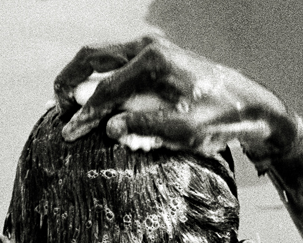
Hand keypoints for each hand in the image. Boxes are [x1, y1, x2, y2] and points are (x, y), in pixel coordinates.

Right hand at [55, 36, 298, 161]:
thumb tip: (109, 127)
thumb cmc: (218, 119)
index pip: (104, 90)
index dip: (83, 115)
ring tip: (67, 104)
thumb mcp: (183, 130)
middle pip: (92, 57)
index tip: (67, 134)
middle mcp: (147, 48)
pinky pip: (116, 63)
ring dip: (82, 78)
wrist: (245, 103)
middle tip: (56, 107)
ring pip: (101, 57)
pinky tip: (94, 101)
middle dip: (69, 81)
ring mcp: (150, 49)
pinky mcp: (154, 57)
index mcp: (151, 64)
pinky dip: (99, 79)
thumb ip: (145, 126)